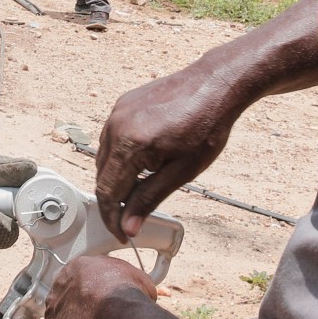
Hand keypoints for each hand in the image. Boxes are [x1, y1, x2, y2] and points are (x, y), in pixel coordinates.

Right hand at [96, 64, 243, 239]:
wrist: (215, 84)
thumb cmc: (206, 125)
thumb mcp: (182, 172)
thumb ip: (149, 199)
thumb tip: (129, 226)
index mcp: (130, 145)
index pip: (107, 192)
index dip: (113, 218)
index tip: (123, 234)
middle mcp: (116, 126)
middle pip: (102, 176)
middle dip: (114, 201)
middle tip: (131, 218)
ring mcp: (117, 112)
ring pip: (104, 158)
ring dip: (116, 179)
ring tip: (138, 192)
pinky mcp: (122, 105)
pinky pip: (111, 138)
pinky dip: (119, 157)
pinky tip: (140, 164)